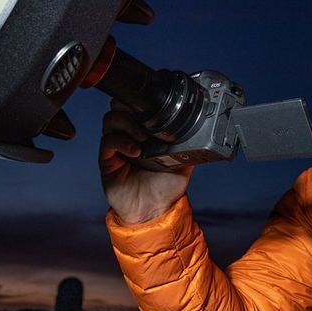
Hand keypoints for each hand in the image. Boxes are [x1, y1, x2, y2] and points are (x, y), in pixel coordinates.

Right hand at [99, 103, 192, 223]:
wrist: (156, 211)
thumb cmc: (167, 187)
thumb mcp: (185, 160)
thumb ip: (190, 142)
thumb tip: (204, 127)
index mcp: (144, 131)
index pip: (134, 105)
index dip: (140, 99)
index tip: (153, 102)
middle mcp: (128, 135)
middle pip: (118, 107)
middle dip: (130, 106)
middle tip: (145, 116)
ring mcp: (116, 147)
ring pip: (110, 120)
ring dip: (126, 123)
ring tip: (142, 136)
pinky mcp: (108, 161)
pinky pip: (107, 142)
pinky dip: (120, 141)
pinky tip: (136, 150)